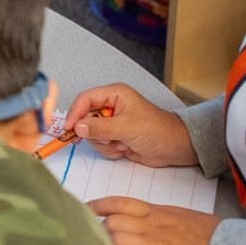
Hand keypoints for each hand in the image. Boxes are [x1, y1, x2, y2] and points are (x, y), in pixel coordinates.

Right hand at [63, 83, 197, 166]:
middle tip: (108, 140)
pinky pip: (99, 144)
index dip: (75, 113)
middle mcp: (110, 106)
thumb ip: (101, 128)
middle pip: (85, 118)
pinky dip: (109, 150)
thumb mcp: (128, 127)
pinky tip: (125, 148)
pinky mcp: (114, 136)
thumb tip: (78, 128)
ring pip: (91, 133)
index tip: (70, 129)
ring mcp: (111, 122)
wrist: (175, 148)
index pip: (85, 100)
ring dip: (104, 143)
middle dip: (95, 133)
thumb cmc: (158, 130)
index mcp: (114, 94)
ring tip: (122, 144)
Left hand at [93, 197, 219, 244]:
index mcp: (154, 212)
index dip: (96, 207)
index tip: (83, 213)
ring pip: (120, 241)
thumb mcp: (175, 215)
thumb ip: (149, 217)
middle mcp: (153, 227)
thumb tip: (125, 221)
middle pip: (113, 224)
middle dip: (101, 235)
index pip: (118, 203)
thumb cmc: (204, 233)